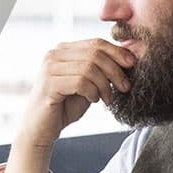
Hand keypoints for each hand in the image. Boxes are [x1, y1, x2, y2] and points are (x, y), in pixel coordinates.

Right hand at [21, 39, 135, 144]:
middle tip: (125, 87)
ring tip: (107, 99)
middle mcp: (54, 55)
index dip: (117, 52)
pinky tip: (93, 100)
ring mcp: (49, 69)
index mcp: (63, 50)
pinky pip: (81, 82)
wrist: (41, 129)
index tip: (131, 65)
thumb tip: (127, 58)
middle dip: (115, 70)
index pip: (96, 43)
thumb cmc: (65, 107)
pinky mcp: (49, 85)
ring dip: (105, 85)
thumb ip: (100, 71)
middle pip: (95, 54)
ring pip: (90, 68)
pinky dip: (93, 92)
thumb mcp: (87, 85)